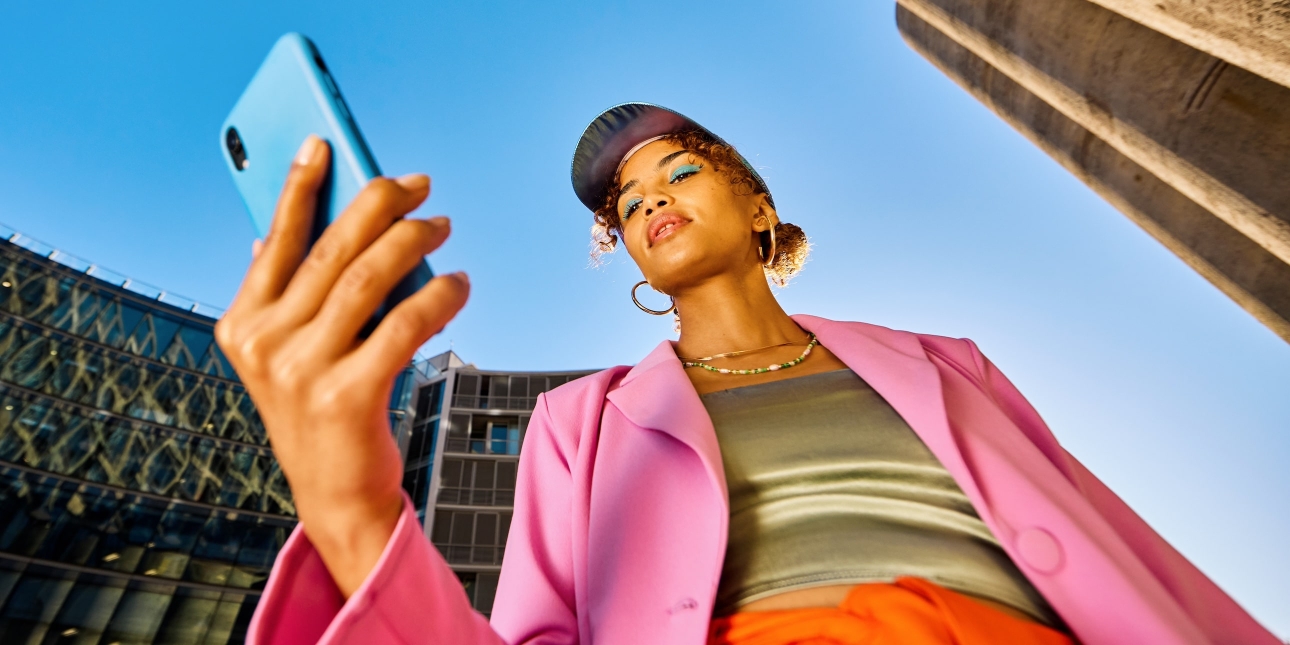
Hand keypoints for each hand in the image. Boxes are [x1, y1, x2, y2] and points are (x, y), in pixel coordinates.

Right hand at [215, 135, 468, 596]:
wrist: (337, 496)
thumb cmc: (323, 411)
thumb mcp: (291, 353)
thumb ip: (286, 297)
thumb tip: (283, 230)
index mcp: (242, 325)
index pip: (275, 239)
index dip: (299, 186)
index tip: (324, 142)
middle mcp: (263, 344)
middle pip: (331, 251)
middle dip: (380, 205)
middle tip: (420, 184)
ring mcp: (300, 372)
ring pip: (369, 279)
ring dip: (414, 241)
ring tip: (443, 225)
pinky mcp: (346, 396)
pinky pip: (404, 324)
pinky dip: (440, 296)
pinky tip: (460, 284)